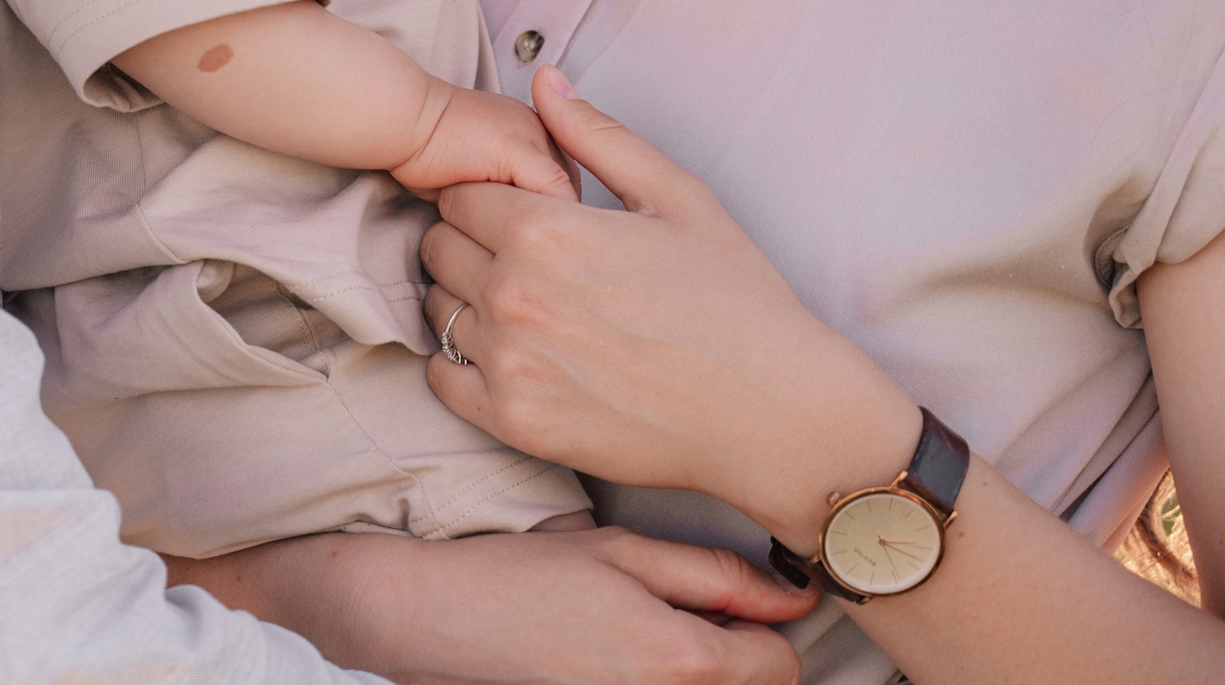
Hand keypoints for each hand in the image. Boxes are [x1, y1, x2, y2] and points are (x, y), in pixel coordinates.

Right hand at [169, 525, 812, 684]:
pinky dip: (653, 676)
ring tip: (646, 628)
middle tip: (693, 610)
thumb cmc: (517, 576)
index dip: (770, 624)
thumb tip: (793, 595)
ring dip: (698, 665)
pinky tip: (615, 651)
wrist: (431, 618)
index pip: (783, 663)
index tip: (740, 600)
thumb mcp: (619, 552)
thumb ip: (714, 575)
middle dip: (738, 651)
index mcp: (681, 658)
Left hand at [421, 67, 917, 544]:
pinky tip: (517, 357)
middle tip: (528, 262)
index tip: (524, 218)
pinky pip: (443, 378)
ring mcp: (508, 362)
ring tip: (530, 309)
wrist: (775, 414)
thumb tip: (543, 80)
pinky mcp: (513, 422)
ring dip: (468, 303)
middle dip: (473, 246)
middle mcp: (512, 294)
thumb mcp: (677, 198)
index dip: (490, 201)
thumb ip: (597, 136)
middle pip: (438, 249)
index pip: (459, 196)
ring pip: (439, 311)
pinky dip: (464, 365)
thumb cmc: (737, 301)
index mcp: (544, 230)